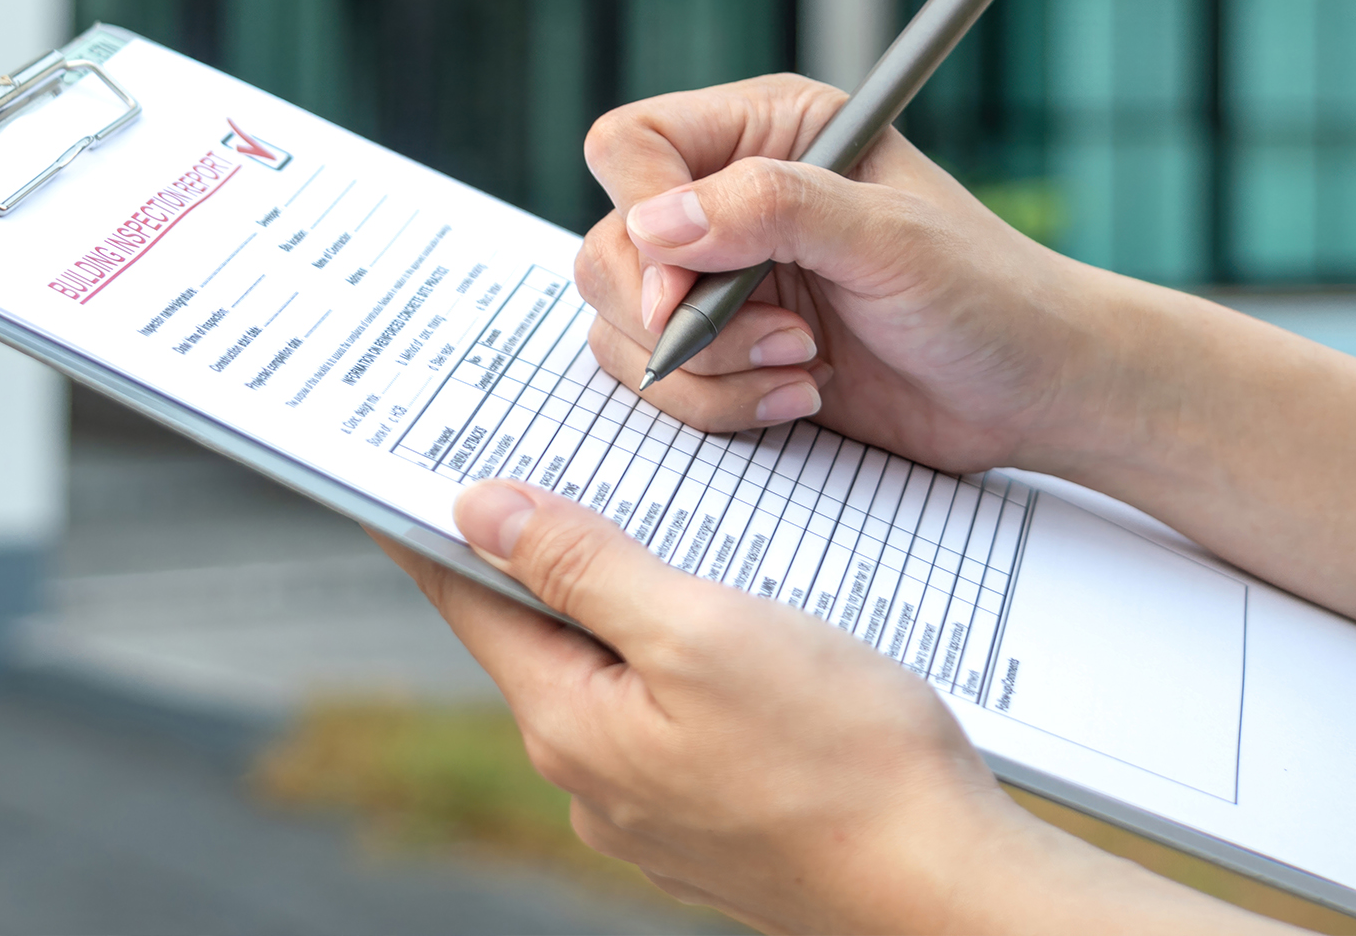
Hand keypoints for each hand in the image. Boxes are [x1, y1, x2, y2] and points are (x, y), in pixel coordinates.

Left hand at [366, 483, 1281, 933]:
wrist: (946, 890)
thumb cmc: (844, 757)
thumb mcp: (701, 630)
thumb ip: (586, 567)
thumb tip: (479, 510)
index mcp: (570, 723)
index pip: (468, 599)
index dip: (438, 523)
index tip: (408, 465)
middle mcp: (591, 776)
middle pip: (539, 634)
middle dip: (546, 554)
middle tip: (556, 465)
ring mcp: (651, 809)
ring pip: (610, 675)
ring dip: (624, 607)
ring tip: (665, 536)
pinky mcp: (711, 820)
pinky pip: (667, 719)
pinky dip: (678, 663)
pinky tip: (735, 634)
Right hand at [576, 74, 1120, 474]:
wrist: (1031, 389)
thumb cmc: (985, 293)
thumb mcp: (888, 238)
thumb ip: (772, 210)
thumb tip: (656, 224)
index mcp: (765, 132)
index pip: (631, 147)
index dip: (640, 219)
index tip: (680, 289)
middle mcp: (727, 201)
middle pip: (608, 248)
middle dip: (679, 315)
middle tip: (780, 337)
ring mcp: (719, 282)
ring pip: (620, 326)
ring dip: (704, 370)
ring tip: (802, 367)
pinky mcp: (724, 354)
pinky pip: (659, 383)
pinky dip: (716, 405)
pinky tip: (799, 396)